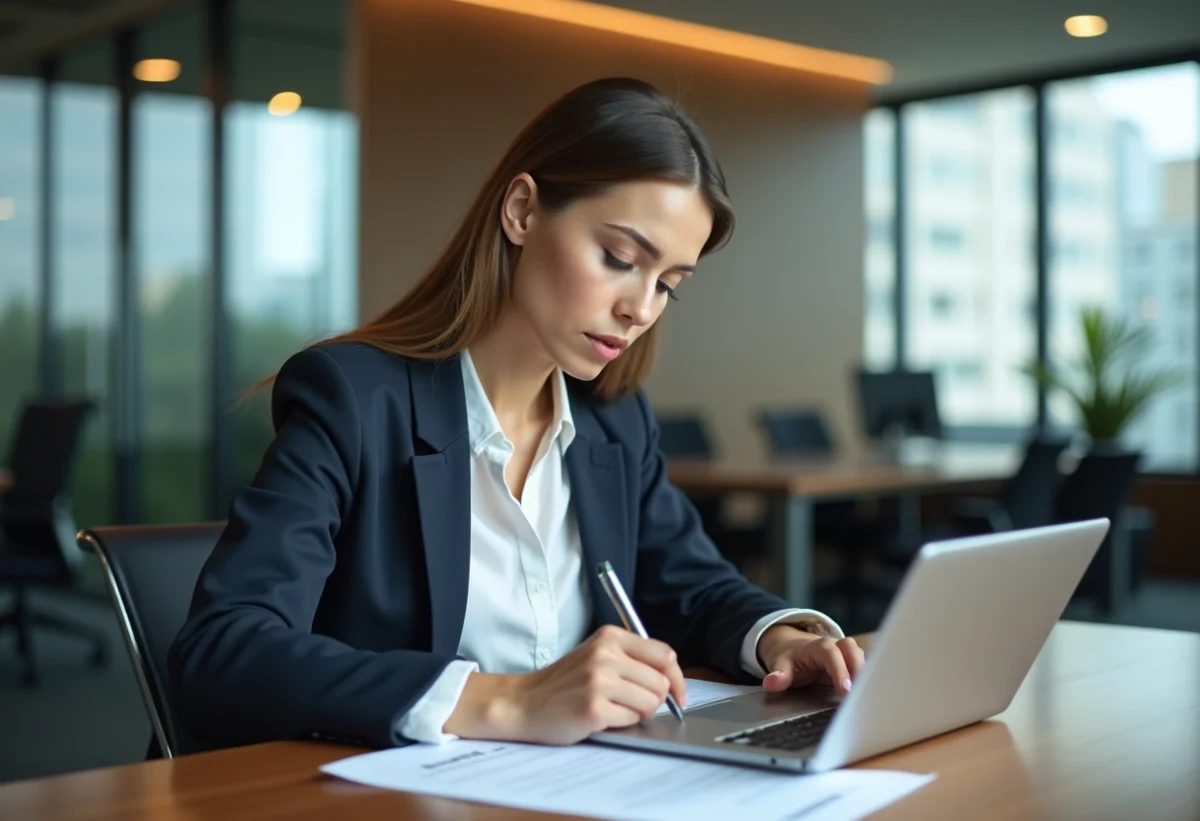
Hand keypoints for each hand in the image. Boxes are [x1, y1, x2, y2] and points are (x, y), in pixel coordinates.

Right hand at [449, 624, 686, 745]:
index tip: (678, 694)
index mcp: (610, 637)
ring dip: (639, 712)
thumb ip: (631, 659)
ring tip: (616, 709)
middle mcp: (605, 655)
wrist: (524, 702)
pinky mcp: (594, 709)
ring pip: (650, 702)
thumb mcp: (596, 655)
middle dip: (656, 699)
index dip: (677, 678)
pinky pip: (631, 720)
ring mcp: (599, 682)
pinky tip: (601, 717)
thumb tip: (672, 678)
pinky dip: (622, 723)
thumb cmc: (564, 682)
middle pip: (661, 681)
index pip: (664, 654)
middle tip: (637, 705)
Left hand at [757, 625, 863, 695]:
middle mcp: (835, 647)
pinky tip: (868, 698)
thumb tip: (771, 683)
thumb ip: (779, 674)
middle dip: (858, 669)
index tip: (845, 690)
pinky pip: (864, 669)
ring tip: (868, 697)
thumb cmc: (789, 658)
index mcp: (818, 646)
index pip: (831, 654)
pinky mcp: (851, 665)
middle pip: (852, 651)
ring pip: (861, 658)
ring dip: (866, 675)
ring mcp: (846, 655)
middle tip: (860, 694)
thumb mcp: (780, 664)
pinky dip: (867, 681)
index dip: (839, 670)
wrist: (792, 648)